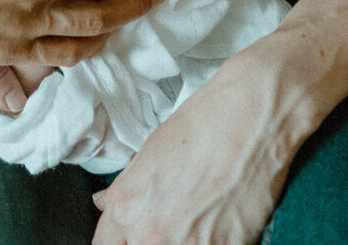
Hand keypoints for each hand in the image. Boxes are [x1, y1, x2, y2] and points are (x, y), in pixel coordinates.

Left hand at [91, 40, 308, 244]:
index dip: (119, 238)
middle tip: (167, 222)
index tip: (129, 234)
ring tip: (193, 221)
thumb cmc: (198, 128)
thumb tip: (105, 204)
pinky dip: (210, 243)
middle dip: (145, 240)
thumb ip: (123, 190)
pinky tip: (215, 225)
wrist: (248, 121)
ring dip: (179, 243)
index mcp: (127, 210)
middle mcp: (153, 237)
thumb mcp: (147, 153)